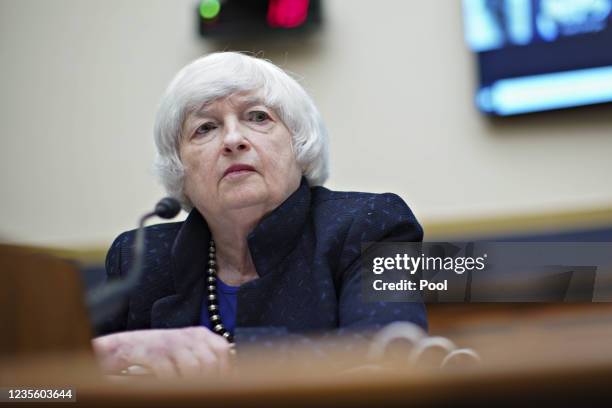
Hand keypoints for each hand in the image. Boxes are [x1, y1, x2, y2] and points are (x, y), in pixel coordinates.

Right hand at [92, 327, 231, 378]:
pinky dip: (172, 385)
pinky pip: (170, 373)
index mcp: (200, 334)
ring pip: (193, 368)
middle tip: (203, 391)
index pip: (222, 350)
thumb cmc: (160, 353)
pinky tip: (170, 389)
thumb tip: (227, 375)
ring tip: (187, 390)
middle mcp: (187, 336)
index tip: (224, 384)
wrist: (126, 347)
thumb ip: (205, 358)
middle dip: (209, 380)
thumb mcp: (187, 351)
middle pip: (209, 362)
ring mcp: (170, 343)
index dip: (225, 370)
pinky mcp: (154, 353)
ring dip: (191, 384)